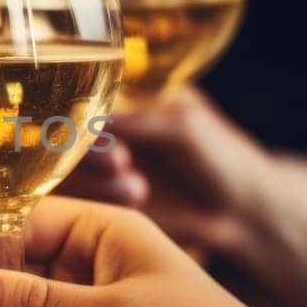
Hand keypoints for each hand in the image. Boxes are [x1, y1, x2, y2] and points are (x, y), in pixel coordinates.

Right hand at [61, 90, 271, 255]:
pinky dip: (100, 200)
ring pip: (67, 172)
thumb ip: (141, 120)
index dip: (79, 112)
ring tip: (138, 187)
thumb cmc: (223, 154)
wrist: (243, 211)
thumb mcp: (186, 125)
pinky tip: (136, 198)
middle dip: (86, 151)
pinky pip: (80, 200)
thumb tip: (94, 120)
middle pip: (64, 135)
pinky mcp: (103, 201)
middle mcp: (105, 129)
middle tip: (120, 162)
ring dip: (94, 181)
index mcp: (123, 96)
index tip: (99, 130)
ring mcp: (100, 168)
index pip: (79, 96)